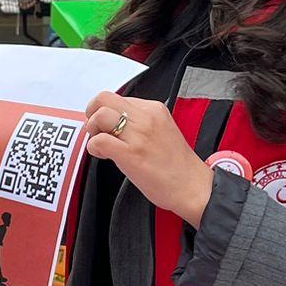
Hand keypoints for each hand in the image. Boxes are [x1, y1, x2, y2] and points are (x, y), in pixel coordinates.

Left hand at [83, 91, 215, 226]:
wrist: (192, 186)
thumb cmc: (176, 164)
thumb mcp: (161, 130)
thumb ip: (140, 122)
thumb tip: (114, 122)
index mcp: (154, 109)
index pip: (117, 98)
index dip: (106, 112)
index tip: (108, 127)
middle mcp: (146, 117)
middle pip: (104, 99)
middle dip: (92, 113)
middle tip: (96, 131)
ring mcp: (139, 135)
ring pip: (100, 116)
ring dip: (92, 130)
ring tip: (101, 144)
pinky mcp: (132, 154)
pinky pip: (99, 140)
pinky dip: (94, 147)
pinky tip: (103, 155)